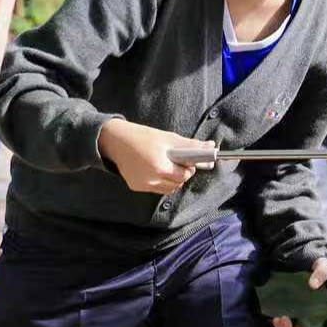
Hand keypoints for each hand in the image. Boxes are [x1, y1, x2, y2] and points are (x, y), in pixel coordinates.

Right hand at [98, 120, 212, 194]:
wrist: (114, 140)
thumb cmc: (142, 136)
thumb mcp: (168, 138)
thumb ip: (190, 145)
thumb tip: (211, 147)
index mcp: (160, 167)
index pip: (184, 176)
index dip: (188, 168)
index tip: (186, 161)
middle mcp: (151, 180)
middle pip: (177, 184)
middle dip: (181, 174)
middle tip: (176, 162)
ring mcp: (143, 185)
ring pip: (168, 189)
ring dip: (172, 180)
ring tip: (166, 165)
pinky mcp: (136, 187)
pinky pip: (156, 189)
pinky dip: (160, 181)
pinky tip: (154, 169)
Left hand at [272, 258, 326, 326]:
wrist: (294, 253)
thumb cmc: (312, 260)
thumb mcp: (321, 262)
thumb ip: (322, 271)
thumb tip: (314, 284)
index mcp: (324, 305)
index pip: (325, 326)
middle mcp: (311, 310)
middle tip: (286, 321)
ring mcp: (297, 309)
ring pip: (292, 326)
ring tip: (278, 319)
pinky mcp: (284, 305)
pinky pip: (281, 318)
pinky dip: (278, 321)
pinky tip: (274, 316)